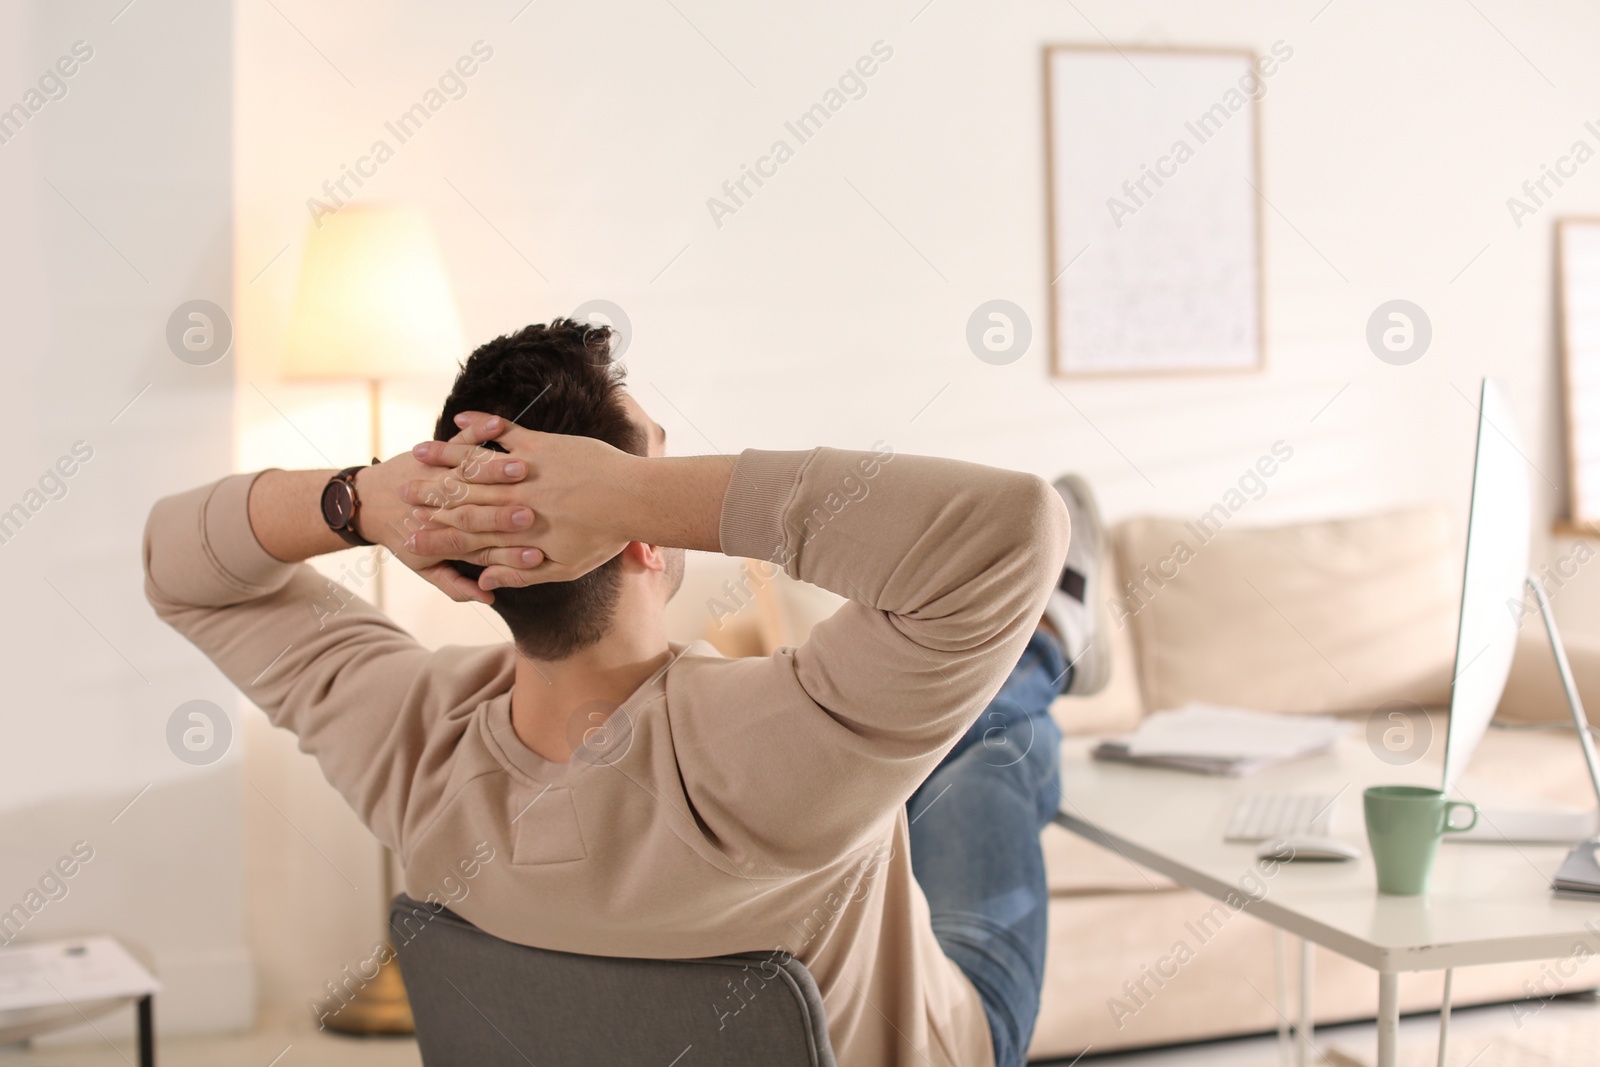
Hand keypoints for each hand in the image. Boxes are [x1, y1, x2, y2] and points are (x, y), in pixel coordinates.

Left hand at [354, 430, 546, 603]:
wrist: (369, 501)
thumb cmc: (404, 536)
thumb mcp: (426, 568)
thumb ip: (455, 584)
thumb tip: (485, 596)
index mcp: (447, 539)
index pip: (483, 549)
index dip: (510, 555)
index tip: (535, 556)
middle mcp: (446, 507)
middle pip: (481, 512)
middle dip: (506, 514)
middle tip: (531, 515)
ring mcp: (442, 477)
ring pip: (471, 475)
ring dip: (496, 471)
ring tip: (520, 468)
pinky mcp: (440, 454)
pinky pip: (461, 441)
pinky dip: (478, 430)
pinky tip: (500, 425)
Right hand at [403, 411, 639, 589]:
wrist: (634, 499)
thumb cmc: (605, 536)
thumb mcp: (565, 568)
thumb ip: (522, 574)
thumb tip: (487, 582)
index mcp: (518, 533)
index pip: (467, 535)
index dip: (436, 535)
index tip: (408, 536)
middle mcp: (515, 500)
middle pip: (462, 498)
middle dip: (428, 496)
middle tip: (400, 493)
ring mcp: (526, 470)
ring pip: (476, 464)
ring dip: (444, 458)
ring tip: (417, 454)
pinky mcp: (541, 444)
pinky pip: (505, 432)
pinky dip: (482, 425)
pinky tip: (459, 419)